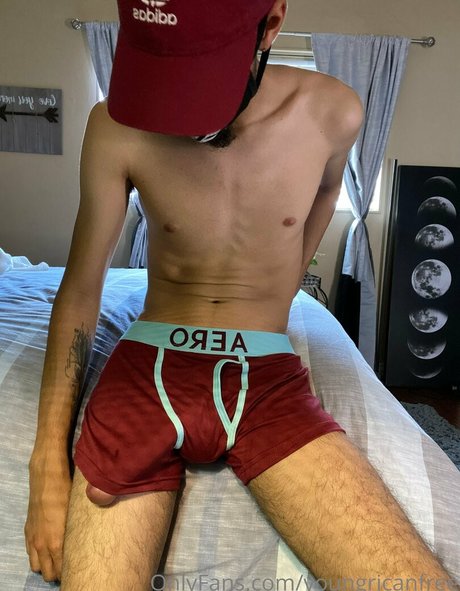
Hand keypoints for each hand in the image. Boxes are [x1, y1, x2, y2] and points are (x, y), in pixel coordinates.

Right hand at [24, 448, 71, 582]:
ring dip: (46, 565)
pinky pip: (30, 553)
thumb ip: (79, 532)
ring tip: (57, 559)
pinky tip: (47, 548)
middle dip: (57, 573)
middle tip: (69, 567)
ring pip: (36, 566)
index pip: (60, 570)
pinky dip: (37, 555)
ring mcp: (33, 538)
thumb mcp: (76, 514)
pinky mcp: (28, 531)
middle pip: (47, 573)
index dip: (69, 572)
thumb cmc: (66, 494)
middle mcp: (42, 544)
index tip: (78, 569)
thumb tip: (90, 543)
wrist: (47, 479)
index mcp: (56, 542)